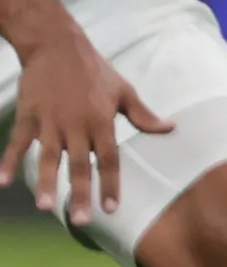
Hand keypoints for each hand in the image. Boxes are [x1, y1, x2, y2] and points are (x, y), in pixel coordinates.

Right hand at [6, 25, 168, 224]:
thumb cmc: (95, 70)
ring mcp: (50, 121)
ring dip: (46, 183)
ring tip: (46, 208)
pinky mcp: (28, 115)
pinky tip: (3, 181)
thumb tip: (170, 129)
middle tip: (81, 221)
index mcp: (101, 121)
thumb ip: (143, 115)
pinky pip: (18, 142)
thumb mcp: (123, 90)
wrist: (57, 46)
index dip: (110, 184)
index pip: (109, 159)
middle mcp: (76, 125)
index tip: (112, 208)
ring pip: (48, 158)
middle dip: (80, 194)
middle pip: (79, 165)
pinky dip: (9, 161)